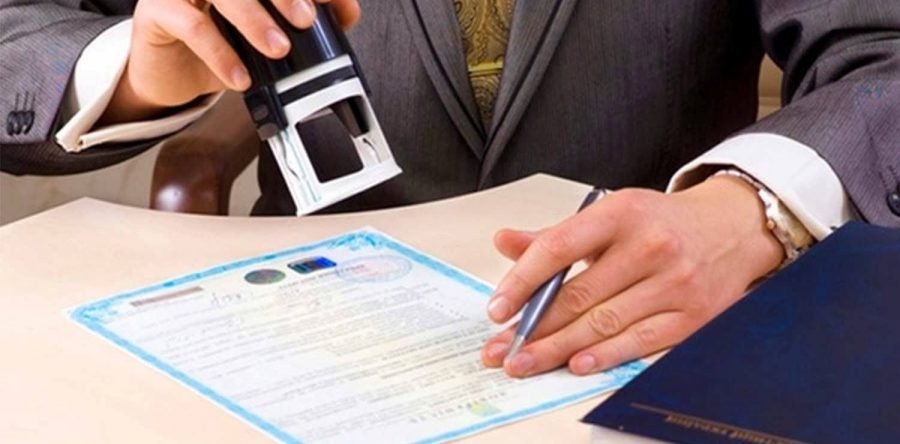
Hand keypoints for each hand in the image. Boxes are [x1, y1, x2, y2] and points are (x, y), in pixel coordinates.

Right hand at [100, 0, 360, 123]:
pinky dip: (220, 53)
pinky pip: (191, 25)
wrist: (174, 75)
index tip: (333, 2)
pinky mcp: (158, 11)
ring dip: (253, 19)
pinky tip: (240, 77)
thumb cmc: (223, 46)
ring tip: (278, 50)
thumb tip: (348, 12)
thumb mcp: (268, 34)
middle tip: (305, 20)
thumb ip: (305, 20)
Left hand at [480, 175, 784, 377]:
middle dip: (534, 328)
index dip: (522, 281)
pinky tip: (576, 364)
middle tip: (501, 349)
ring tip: (526, 362)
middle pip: (579, 295)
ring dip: (559, 348)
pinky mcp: (693, 315)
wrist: (733, 227)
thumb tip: (504, 242)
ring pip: (604, 323)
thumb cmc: (660, 223)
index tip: (497, 308)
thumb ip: (556, 235)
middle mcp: (649, 246)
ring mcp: (674, 282)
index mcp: (621, 212)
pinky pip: (640, 341)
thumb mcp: (610, 214)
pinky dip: (605, 355)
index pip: (559, 248)